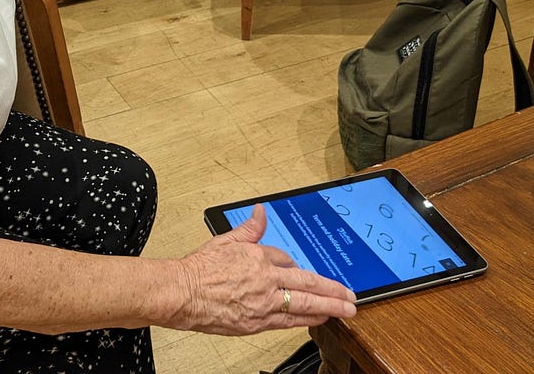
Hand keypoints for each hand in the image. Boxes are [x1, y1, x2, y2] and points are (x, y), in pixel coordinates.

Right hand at [173, 204, 356, 334]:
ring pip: (304, 303)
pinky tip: (320, 319)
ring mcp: (263, 302)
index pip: (285, 259)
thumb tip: (261, 211)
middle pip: (307, 282)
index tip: (300, 270)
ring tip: (346, 309)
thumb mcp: (225, 241)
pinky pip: (289, 321)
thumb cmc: (198, 270)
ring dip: (329, 306)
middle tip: (350, 294)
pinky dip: (308, 320)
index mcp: (257, 256)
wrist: (182, 293)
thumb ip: (249, 228)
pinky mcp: (258, 322)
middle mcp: (265, 279)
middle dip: (332, 288)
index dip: (294, 264)